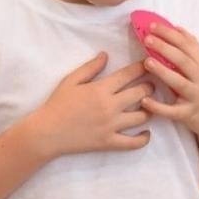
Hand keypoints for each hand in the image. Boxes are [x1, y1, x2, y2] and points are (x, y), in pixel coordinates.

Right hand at [26, 52, 153, 157]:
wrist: (47, 132)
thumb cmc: (57, 104)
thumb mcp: (71, 80)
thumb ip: (90, 67)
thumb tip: (106, 55)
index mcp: (101, 89)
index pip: (129, 74)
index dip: (142, 67)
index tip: (149, 65)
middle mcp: (110, 106)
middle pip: (142, 93)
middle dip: (150, 86)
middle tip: (151, 85)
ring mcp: (111, 126)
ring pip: (143, 117)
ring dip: (150, 110)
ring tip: (149, 106)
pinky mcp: (109, 142)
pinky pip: (134, 143)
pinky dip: (144, 138)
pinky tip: (146, 133)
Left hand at [139, 23, 198, 141]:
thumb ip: (193, 50)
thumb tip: (177, 28)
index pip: (188, 45)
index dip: (170, 34)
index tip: (153, 26)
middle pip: (183, 60)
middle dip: (164, 47)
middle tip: (147, 38)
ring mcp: (196, 97)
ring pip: (179, 83)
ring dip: (162, 71)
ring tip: (146, 62)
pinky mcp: (189, 115)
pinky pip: (172, 111)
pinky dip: (158, 106)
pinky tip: (145, 100)